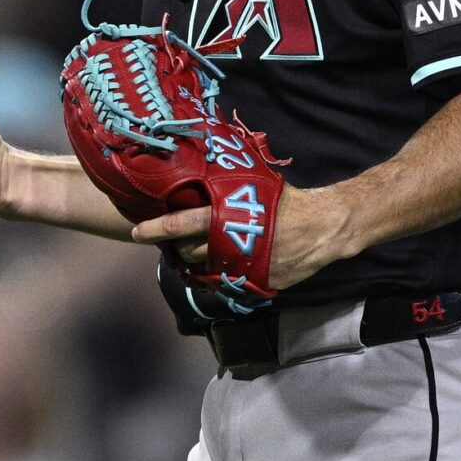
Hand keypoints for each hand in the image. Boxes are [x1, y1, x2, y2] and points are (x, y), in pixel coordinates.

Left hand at [130, 184, 347, 291]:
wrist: (322, 228)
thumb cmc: (287, 202)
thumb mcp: (255, 187)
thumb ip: (229, 191)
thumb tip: (207, 178)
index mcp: (225, 217)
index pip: (181, 224)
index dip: (156, 229)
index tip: (137, 231)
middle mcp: (229, 245)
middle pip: (188, 251)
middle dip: (179, 247)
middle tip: (177, 241)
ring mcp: (241, 267)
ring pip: (204, 270)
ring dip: (198, 262)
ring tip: (197, 253)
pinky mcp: (254, 283)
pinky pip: (227, 281)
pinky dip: (220, 274)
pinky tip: (222, 265)